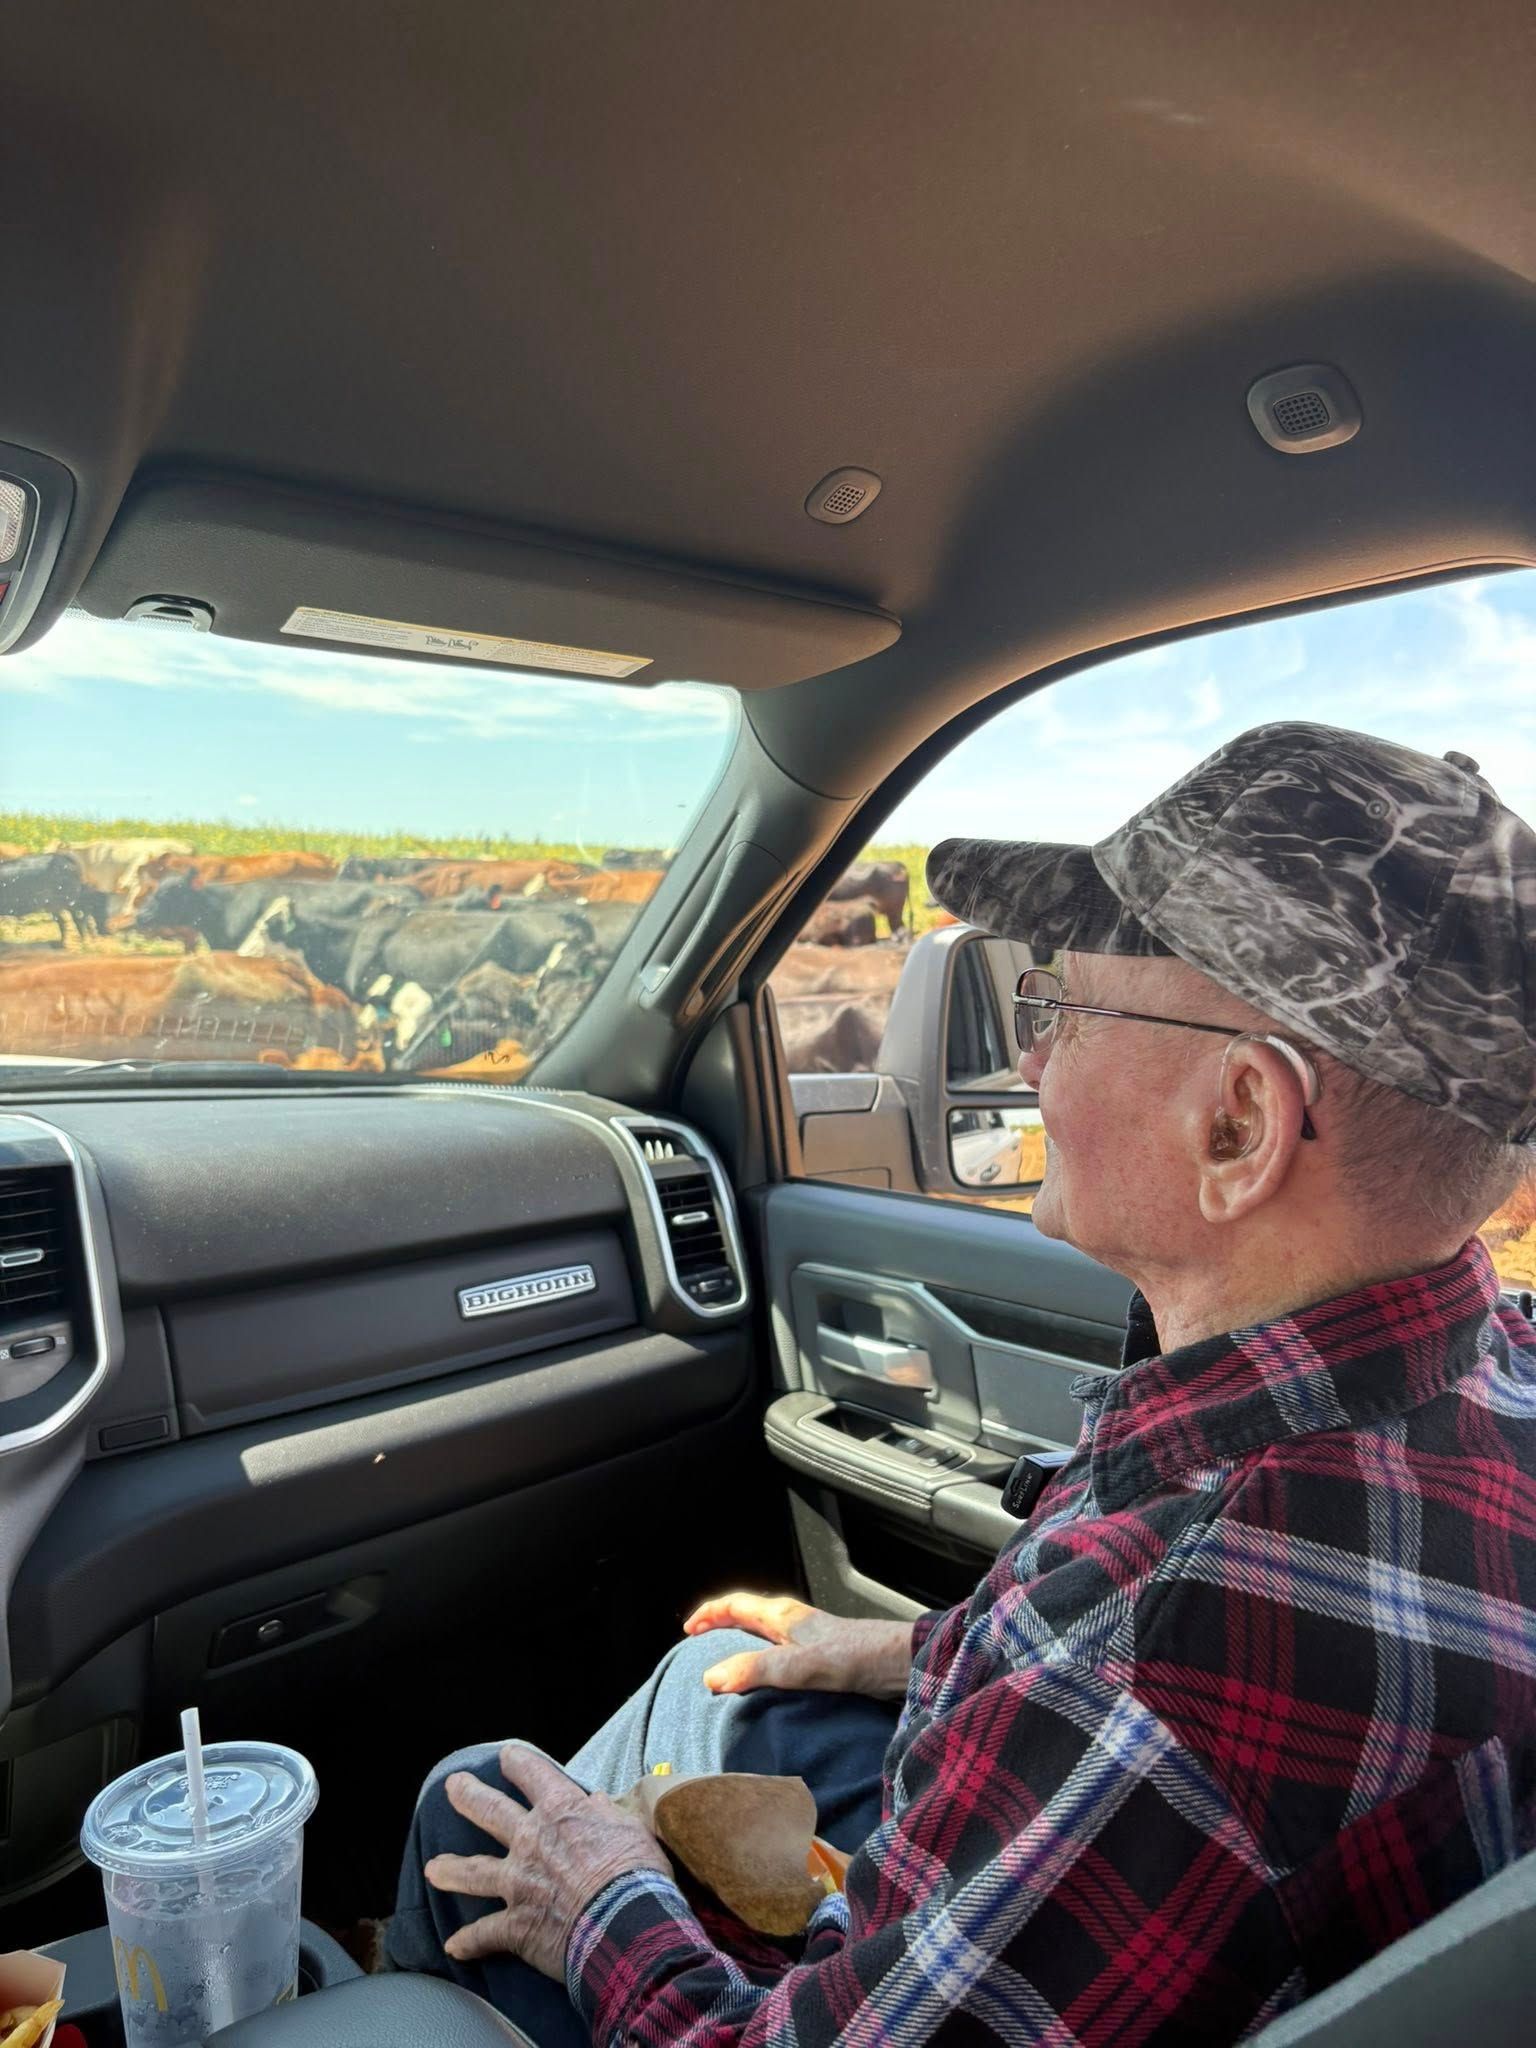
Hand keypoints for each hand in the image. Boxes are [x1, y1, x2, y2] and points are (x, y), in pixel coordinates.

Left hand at [425, 1745, 672, 1979]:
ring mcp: (517, 1883)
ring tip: (433, 1868)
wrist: (626, 1924)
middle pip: (489, 1811)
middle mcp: (530, 1840)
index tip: (507, 1755)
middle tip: (452, 1787)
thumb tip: (596, 1802)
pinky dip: (468, 1942)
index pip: (533, 1773)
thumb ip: (606, 1813)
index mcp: (560, 1811)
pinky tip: (453, 1947)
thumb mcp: (631, 1827)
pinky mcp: (514, 1925)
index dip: (518, 1761)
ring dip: (450, 1870)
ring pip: (473, 1872)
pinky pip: (483, 1935)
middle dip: (468, 1796)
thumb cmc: (636, 1874)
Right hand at [683, 1590, 913, 1699]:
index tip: (689, 1629)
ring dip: (744, 1643)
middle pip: (750, 1615)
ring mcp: (812, 1639)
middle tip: (702, 1645)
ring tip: (730, 1665)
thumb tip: (712, 1677)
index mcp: (785, 1617)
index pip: (737, 1605)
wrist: (905, 1663)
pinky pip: (783, 1653)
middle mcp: (796, 1623)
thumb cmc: (858, 1658)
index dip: (711, 1614)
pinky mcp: (827, 1657)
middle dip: (723, 1625)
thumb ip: (758, 1670)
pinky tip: (771, 1684)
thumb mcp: (801, 1666)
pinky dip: (765, 1661)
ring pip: (767, 1634)